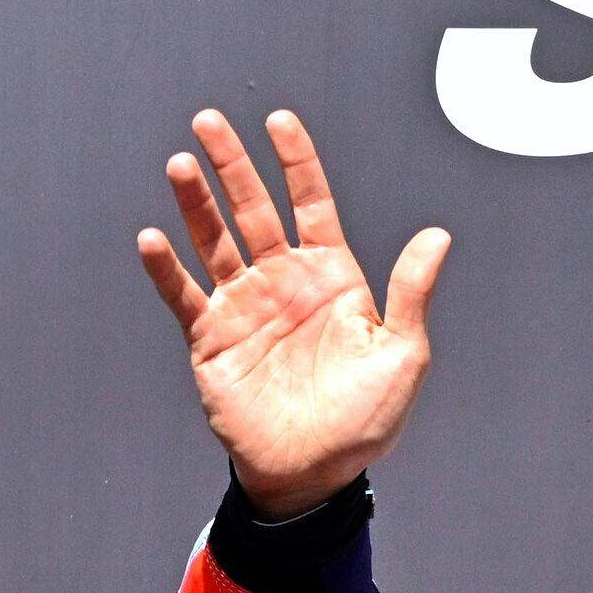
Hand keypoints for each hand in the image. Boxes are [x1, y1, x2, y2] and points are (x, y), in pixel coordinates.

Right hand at [137, 110, 449, 517]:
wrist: (316, 472)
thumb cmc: (365, 419)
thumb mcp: (402, 354)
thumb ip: (411, 292)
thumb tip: (438, 234)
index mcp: (331, 276)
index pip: (310, 202)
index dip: (295, 161)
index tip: (279, 120)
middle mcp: (284, 281)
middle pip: (253, 209)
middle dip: (232, 165)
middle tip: (209, 121)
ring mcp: (244, 307)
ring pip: (214, 240)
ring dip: (196, 203)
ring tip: (182, 163)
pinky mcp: (211, 339)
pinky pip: (183, 296)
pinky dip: (166, 269)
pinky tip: (154, 238)